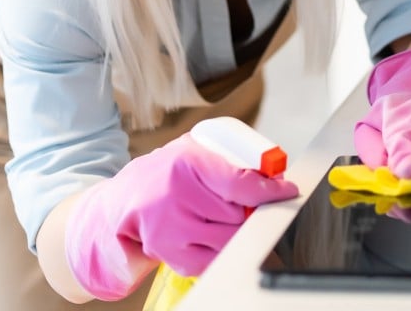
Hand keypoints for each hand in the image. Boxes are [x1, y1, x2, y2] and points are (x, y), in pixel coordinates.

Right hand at [64, 133, 297, 299]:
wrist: (123, 201)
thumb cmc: (167, 173)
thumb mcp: (195, 151)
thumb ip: (232, 158)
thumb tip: (275, 173)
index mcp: (186, 163)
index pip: (239, 184)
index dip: (270, 191)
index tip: (286, 192)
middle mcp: (176, 196)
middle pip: (238, 215)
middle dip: (252, 211)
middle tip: (252, 205)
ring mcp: (170, 228)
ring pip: (228, 240)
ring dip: (238, 232)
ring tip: (228, 219)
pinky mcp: (169, 253)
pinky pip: (212, 260)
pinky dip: (221, 250)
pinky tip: (213, 235)